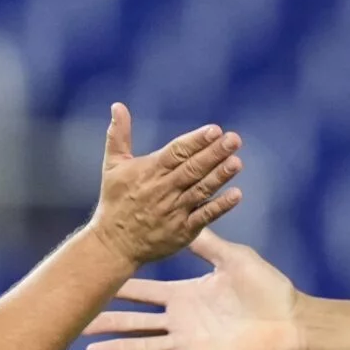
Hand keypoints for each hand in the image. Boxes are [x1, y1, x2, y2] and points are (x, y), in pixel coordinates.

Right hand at [84, 230, 304, 349]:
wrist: (293, 321)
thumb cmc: (268, 288)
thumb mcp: (233, 258)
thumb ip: (206, 243)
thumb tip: (182, 219)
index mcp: (186, 295)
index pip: (145, 293)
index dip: (120, 290)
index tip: (93, 283)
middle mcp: (182, 321)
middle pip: (136, 322)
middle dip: (107, 322)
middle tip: (77, 322)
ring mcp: (190, 344)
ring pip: (146, 348)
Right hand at [86, 104, 242, 267]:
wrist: (113, 244)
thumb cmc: (115, 201)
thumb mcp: (112, 165)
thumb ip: (118, 135)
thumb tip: (117, 105)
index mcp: (150, 171)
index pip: (176, 151)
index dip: (196, 140)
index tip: (215, 130)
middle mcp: (163, 189)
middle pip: (192, 168)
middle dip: (214, 153)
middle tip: (234, 139)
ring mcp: (174, 211)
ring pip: (200, 190)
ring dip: (219, 176)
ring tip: (237, 162)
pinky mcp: (182, 231)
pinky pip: (204, 217)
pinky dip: (220, 206)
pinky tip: (236, 194)